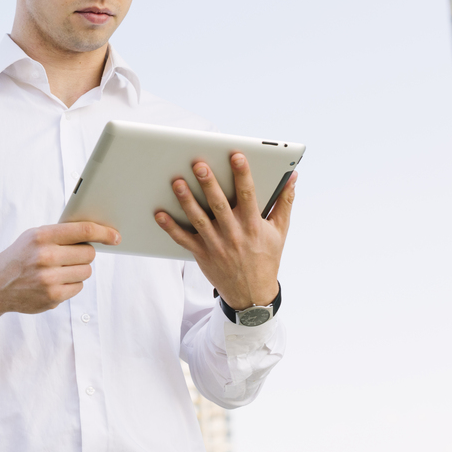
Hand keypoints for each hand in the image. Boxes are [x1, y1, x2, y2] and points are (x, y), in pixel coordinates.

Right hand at [0, 222, 120, 322]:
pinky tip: (55, 281)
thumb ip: (60, 233)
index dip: (104, 233)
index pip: (83, 231)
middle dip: (85, 253)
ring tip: (58, 269)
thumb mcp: (34, 236)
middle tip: (71, 255)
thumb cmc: (20, 256)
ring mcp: (49, 279)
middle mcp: (45, 257)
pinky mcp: (52, 296)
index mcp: (41, 236)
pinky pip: (78, 287)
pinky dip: (71, 284)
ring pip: (86, 271)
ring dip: (78, 270)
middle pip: (89, 253)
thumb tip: (95, 233)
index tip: (115, 236)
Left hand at [154, 154, 295, 310]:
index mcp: (253, 225)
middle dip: (209, 184)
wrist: (252, 294)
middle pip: (219, 204)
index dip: (243, 175)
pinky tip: (159, 214)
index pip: (248, 195)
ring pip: (198, 219)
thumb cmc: (266, 257)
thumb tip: (293, 177)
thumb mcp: (280, 231)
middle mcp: (234, 234)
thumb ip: (285, 202)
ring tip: (177, 182)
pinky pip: (183, 239)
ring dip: (187, 200)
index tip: (237, 156)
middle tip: (199, 165)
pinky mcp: (202, 254)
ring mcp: (216, 244)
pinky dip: (170, 227)